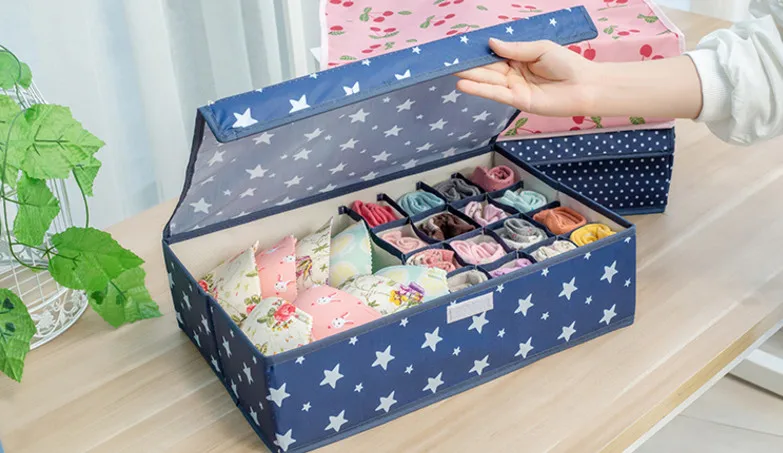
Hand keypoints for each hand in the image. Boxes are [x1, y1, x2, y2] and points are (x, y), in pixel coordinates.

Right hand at [456, 38, 597, 116]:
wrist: (585, 86)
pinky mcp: (517, 101)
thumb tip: (491, 43)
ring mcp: (514, 88)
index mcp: (519, 58)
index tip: (461, 48)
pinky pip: (495, 94)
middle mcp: (514, 74)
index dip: (479, 52)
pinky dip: (479, 90)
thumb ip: (514, 48)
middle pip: (488, 68)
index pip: (494, 55)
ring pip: (488, 81)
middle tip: (449, 61)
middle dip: (470, 65)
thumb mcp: (539, 48)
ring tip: (451, 72)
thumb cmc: (567, 64)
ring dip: (470, 77)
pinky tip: (464, 85)